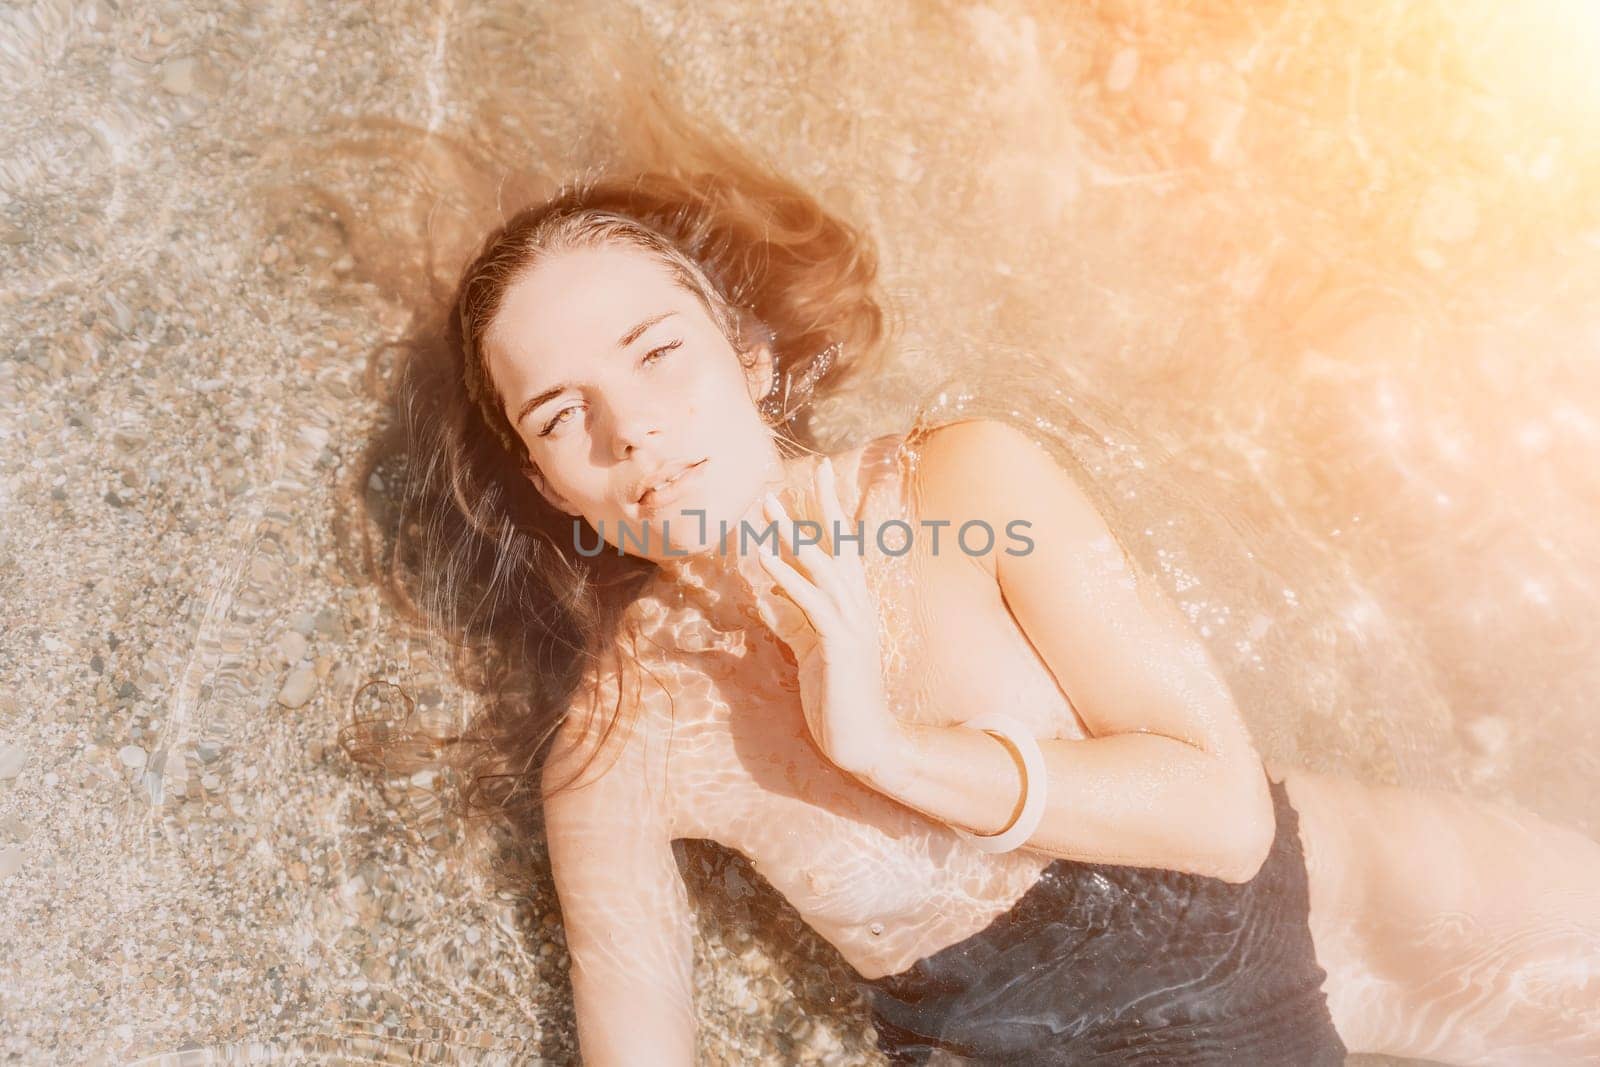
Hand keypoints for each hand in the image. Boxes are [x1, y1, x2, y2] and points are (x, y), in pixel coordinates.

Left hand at [752, 457, 909, 779]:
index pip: (845, 549)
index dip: (834, 513)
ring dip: (794, 533)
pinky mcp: (839, 645)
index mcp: (853, 606)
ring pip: (823, 567)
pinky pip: (811, 603)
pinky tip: (765, 557)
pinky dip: (787, 577)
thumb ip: (792, 620)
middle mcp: (858, 607)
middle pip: (841, 546)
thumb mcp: (809, 650)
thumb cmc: (838, 697)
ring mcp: (852, 624)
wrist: (864, 741)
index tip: (823, 477)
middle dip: (827, 506)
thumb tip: (769, 595)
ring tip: (768, 504)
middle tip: (813, 468)